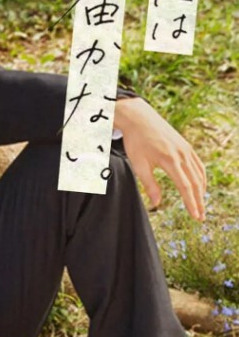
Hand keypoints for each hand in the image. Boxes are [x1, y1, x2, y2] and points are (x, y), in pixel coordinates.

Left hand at [114, 96, 205, 220]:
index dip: (191, 203)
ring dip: (202, 191)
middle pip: (195, 183)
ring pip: (199, 174)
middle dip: (199, 202)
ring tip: (200, 206)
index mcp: (170, 160)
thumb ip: (149, 185)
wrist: (139, 118)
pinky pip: (198, 164)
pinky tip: (200, 187)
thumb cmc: (136, 142)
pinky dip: (201, 178)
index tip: (195, 216)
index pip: (185, 186)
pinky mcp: (186, 145)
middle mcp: (182, 154)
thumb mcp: (139, 164)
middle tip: (200, 218)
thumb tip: (156, 204)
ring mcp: (186, 149)